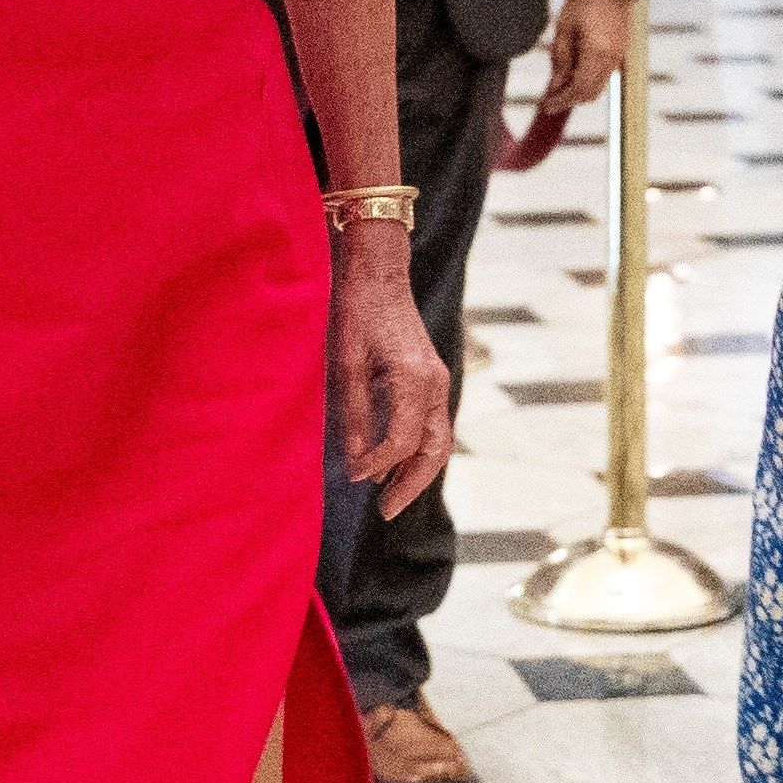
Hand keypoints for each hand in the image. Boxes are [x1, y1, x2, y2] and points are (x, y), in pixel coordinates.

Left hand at [333, 261, 456, 519]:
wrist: (377, 270)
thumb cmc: (355, 311)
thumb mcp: (345, 363)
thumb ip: (353, 416)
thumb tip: (356, 464)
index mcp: (413, 378)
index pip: (403, 441)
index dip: (377, 465)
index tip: (352, 478)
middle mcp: (433, 383)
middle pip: (434, 449)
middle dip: (412, 485)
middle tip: (386, 512)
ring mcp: (436, 380)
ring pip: (437, 440)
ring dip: (416, 471)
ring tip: (389, 495)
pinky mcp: (429, 377)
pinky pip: (430, 424)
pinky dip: (416, 449)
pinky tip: (391, 463)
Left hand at [534, 0, 632, 120]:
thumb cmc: (583, 3)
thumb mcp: (563, 30)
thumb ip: (560, 60)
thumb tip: (555, 86)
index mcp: (596, 53)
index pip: (578, 88)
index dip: (562, 100)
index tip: (546, 106)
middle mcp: (611, 59)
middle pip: (590, 93)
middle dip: (570, 100)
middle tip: (550, 100)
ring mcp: (618, 57)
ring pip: (598, 86)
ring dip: (579, 91)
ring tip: (558, 87)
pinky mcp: (620, 53)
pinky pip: (604, 76)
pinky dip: (588, 81)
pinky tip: (572, 74)